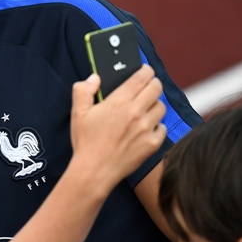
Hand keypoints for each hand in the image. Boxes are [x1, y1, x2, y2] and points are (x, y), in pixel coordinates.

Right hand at [70, 66, 166, 192]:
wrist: (95, 171)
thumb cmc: (86, 143)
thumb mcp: (78, 113)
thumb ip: (83, 90)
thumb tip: (94, 78)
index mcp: (119, 101)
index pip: (142, 76)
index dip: (146, 70)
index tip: (145, 71)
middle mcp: (136, 112)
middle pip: (157, 87)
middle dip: (153, 84)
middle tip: (146, 88)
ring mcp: (147, 128)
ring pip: (162, 107)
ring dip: (154, 105)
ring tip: (145, 110)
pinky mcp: (153, 143)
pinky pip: (163, 128)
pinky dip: (157, 127)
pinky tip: (145, 130)